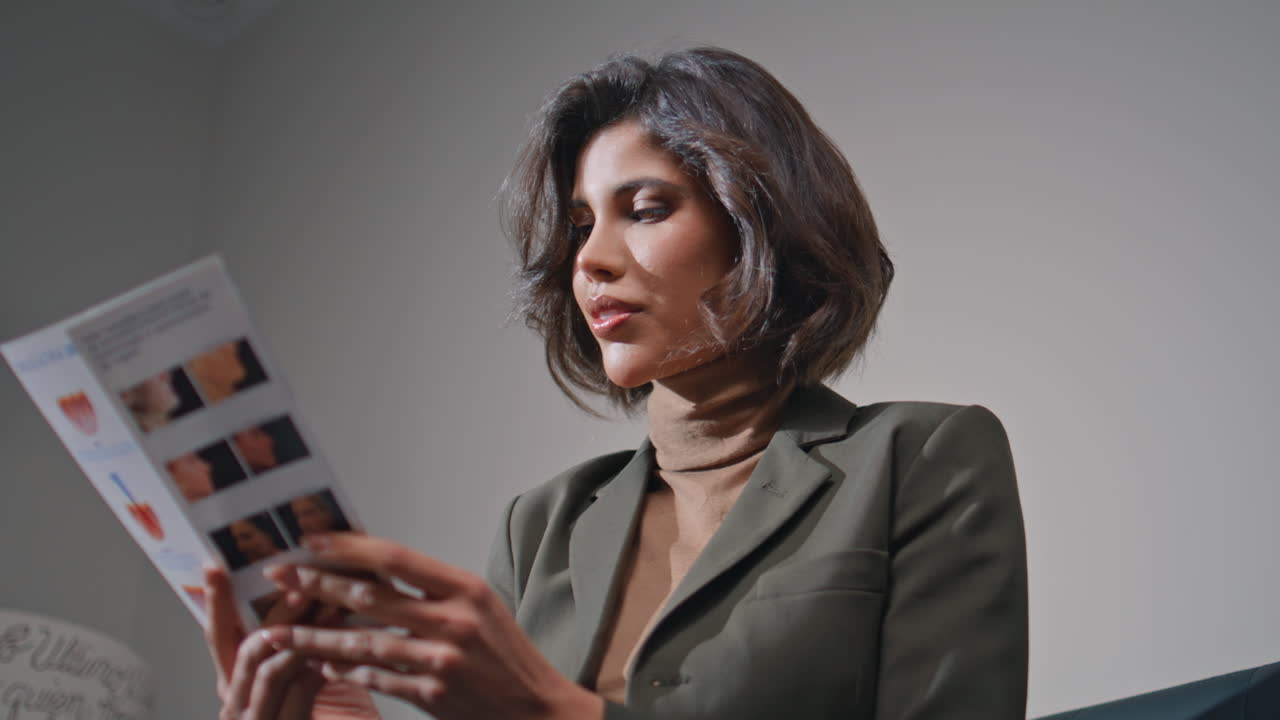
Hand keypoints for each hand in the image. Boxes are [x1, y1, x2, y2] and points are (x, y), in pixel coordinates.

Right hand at [203, 566, 326, 718]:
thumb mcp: (299, 683)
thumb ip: (297, 649)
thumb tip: (316, 595)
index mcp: (237, 686)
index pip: (218, 638)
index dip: (216, 603)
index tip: (214, 567)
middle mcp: (237, 704)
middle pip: (244, 648)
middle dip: (275, 613)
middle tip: (299, 583)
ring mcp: (253, 719)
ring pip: (270, 667)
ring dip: (301, 632)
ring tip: (328, 605)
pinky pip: (299, 690)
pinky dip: (318, 662)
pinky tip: (338, 642)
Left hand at [261, 533, 604, 719]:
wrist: (535, 707)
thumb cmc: (505, 651)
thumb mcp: (479, 604)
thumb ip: (432, 588)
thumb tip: (372, 569)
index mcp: (465, 588)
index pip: (395, 557)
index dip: (349, 546)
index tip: (311, 540)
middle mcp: (453, 620)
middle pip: (370, 595)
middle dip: (317, 584)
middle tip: (280, 576)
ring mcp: (441, 661)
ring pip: (361, 642)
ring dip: (315, 636)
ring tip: (280, 631)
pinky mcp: (432, 696)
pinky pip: (376, 679)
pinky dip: (346, 670)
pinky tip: (322, 664)